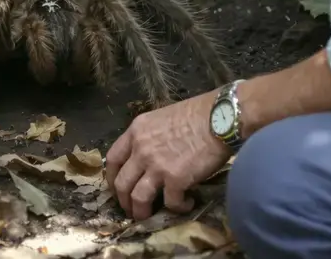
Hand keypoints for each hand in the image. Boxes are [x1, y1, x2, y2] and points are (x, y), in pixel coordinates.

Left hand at [105, 91, 230, 219]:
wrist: (219, 117)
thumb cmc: (196, 113)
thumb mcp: (161, 118)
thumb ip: (149, 137)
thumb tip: (149, 156)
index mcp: (136, 132)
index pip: (112, 159)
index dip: (111, 177)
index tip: (116, 187)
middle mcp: (141, 149)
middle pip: (121, 183)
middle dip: (123, 201)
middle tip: (131, 209)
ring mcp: (157, 166)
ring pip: (138, 198)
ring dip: (141, 212)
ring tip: (148, 217)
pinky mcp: (176, 180)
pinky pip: (171, 203)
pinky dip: (178, 208)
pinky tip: (186, 204)